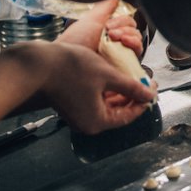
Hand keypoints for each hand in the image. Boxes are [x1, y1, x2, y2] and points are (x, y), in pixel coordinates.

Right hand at [41, 41, 156, 133]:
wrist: (37, 66)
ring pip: (107, 105)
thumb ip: (131, 87)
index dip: (143, 100)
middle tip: (145, 79)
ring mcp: (78, 116)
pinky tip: (114, 77)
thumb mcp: (107, 76)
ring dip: (120, 92)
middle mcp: (87, 124)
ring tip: (131, 76)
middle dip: (132, 95)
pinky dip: (106, 91)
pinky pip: (95, 101)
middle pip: (118, 112)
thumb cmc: (72, 69)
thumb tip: (150, 95)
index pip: (128, 115)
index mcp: (98, 121)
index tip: (153, 86)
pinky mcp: (71, 105)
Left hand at [59, 0, 142, 57]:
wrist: (68, 60)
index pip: (127, 23)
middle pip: (134, 31)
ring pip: (137, 41)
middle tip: (110, 32)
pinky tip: (124, 42)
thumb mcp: (91, 19)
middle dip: (124, 28)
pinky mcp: (124, 67)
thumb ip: (105, 7)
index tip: (108, 24)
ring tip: (115, 37)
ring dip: (129, 35)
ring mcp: (119, 56)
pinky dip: (134, 45)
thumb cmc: (75, 42)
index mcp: (108, 33)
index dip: (121, 21)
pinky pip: (138, 54)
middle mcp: (115, 45)